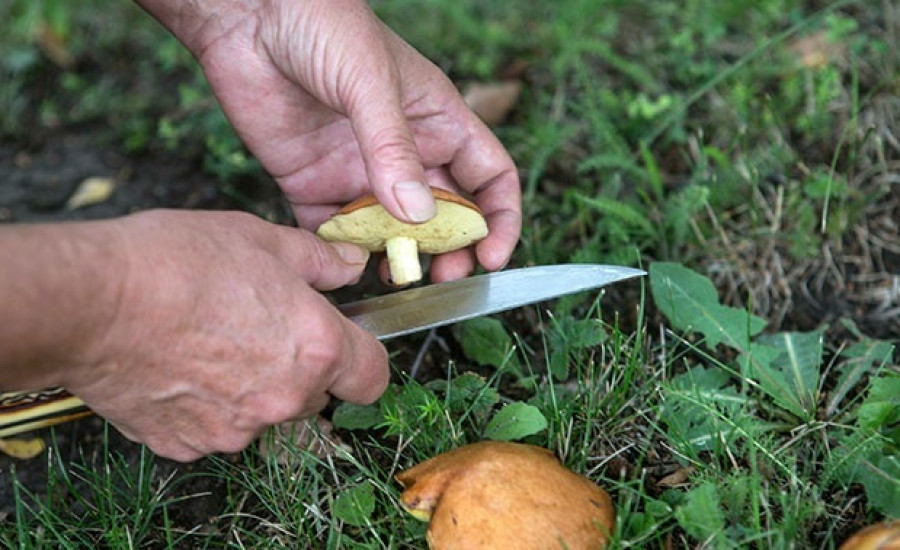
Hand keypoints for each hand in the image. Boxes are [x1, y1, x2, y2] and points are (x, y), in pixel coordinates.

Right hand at [62, 210, 387, 461]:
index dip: (363, 359)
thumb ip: (319, 260)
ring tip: (210, 340)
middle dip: (301, 366)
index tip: (346, 344)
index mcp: (316, 349)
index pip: (372, 378)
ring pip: (263, 412)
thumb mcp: (262, 240)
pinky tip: (179, 365)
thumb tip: (350, 265)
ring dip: (252, 387)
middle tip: (261, 325)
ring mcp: (234, 429)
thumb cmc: (177, 263)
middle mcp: (284, 399)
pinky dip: (205, 405)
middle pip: (316, 394)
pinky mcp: (186, 444)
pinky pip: (213, 427)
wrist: (91, 301)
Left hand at [137, 0, 521, 281]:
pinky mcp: (313, 186)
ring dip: (401, 260)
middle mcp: (403, 153)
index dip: (499, 219)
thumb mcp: (369, 81)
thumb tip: (420, 216)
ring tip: (399, 281)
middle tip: (442, 278)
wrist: (246, 14)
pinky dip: (346, 257)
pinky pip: (336, 234)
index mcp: (436, 121)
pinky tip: (348, 268)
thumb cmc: (322, 23)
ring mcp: (359, 173)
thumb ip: (394, 148)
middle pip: (444, 217)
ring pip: (393, 234)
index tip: (490, 255)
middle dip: (451, 251)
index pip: (487, 178)